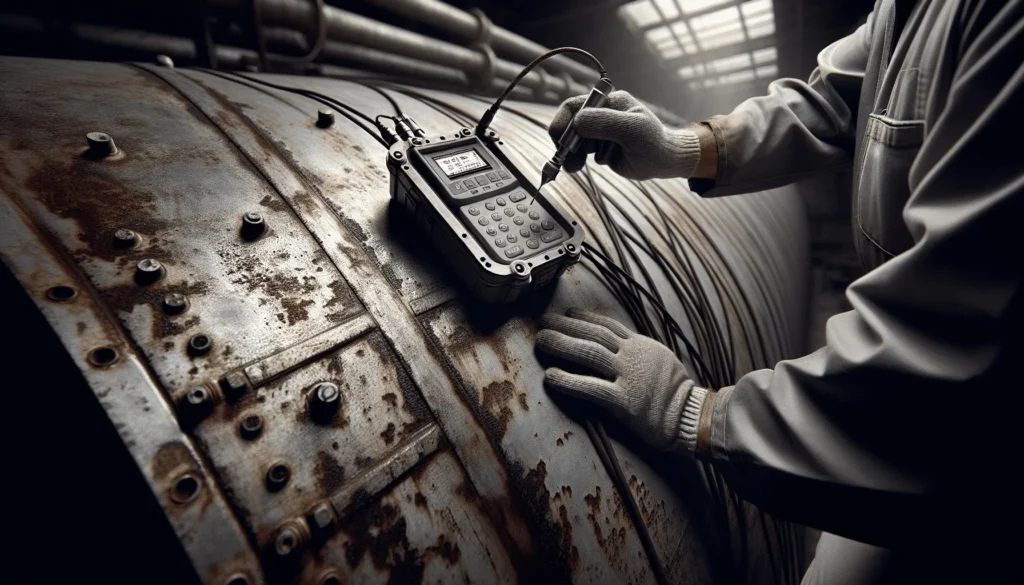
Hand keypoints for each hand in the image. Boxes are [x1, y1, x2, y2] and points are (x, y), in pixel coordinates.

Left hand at [536, 308, 707, 452]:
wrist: (692, 416)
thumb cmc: (675, 392)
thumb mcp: (660, 359)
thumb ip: (638, 349)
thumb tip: (619, 342)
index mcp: (641, 346)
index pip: (608, 325)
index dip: (584, 318)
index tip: (566, 313)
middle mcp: (633, 357)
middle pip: (594, 335)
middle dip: (566, 326)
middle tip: (543, 321)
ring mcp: (629, 378)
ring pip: (590, 354)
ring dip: (562, 345)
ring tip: (541, 340)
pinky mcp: (624, 401)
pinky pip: (591, 388)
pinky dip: (569, 381)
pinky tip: (550, 377)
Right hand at [548, 90, 701, 179]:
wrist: (664, 161)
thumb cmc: (653, 142)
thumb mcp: (633, 130)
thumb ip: (606, 122)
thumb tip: (577, 121)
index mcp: (608, 102)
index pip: (575, 106)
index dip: (564, 122)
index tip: (560, 140)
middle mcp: (600, 113)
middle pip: (569, 123)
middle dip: (565, 142)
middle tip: (565, 159)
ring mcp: (597, 129)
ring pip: (571, 139)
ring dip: (568, 154)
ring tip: (573, 168)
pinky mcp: (597, 145)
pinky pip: (578, 151)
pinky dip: (574, 159)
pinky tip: (577, 167)